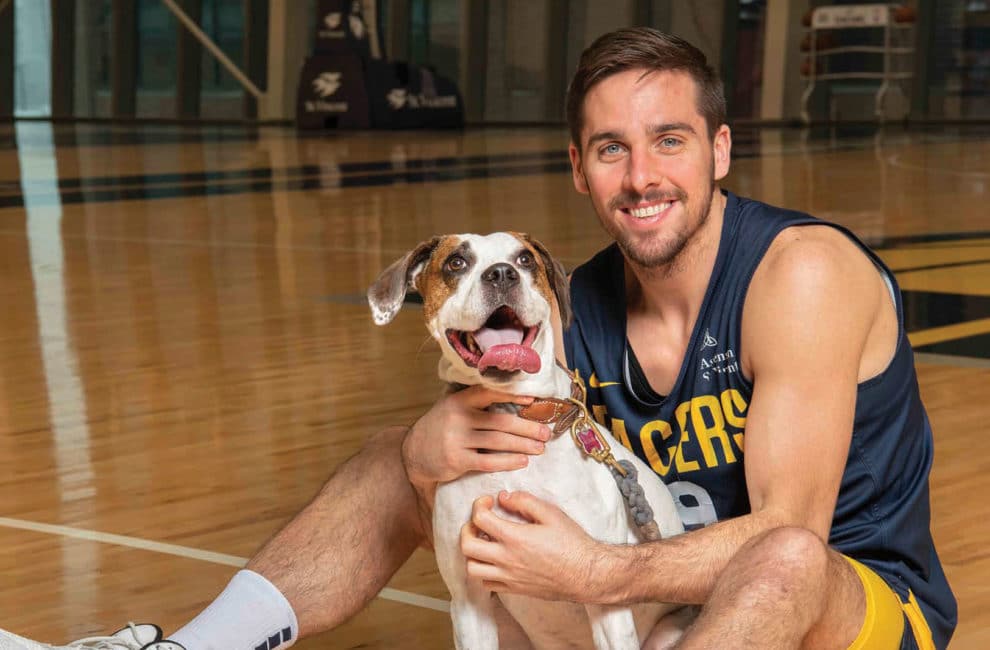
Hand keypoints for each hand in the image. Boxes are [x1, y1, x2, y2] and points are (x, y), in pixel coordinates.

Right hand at [401, 386, 550, 490]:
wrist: (413, 453)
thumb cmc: (441, 428)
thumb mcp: (452, 408)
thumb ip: (475, 404)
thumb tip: (514, 401)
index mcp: (459, 400)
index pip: (489, 393)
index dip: (513, 394)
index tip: (534, 398)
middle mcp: (458, 417)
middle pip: (500, 421)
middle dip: (527, 428)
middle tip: (546, 433)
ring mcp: (456, 439)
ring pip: (498, 442)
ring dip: (523, 445)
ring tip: (539, 448)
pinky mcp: (456, 460)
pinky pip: (488, 461)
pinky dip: (508, 461)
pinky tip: (522, 461)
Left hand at [461, 491, 607, 602]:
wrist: (586, 574)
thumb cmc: (571, 543)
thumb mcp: (551, 513)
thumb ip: (524, 501)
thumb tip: (503, 497)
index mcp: (514, 538)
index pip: (479, 519)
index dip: (478, 505)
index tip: (488, 502)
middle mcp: (506, 559)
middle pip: (467, 546)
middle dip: (467, 529)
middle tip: (478, 521)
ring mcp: (508, 577)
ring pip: (472, 568)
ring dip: (472, 552)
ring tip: (484, 541)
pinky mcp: (514, 589)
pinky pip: (485, 583)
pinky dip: (483, 570)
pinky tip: (494, 559)